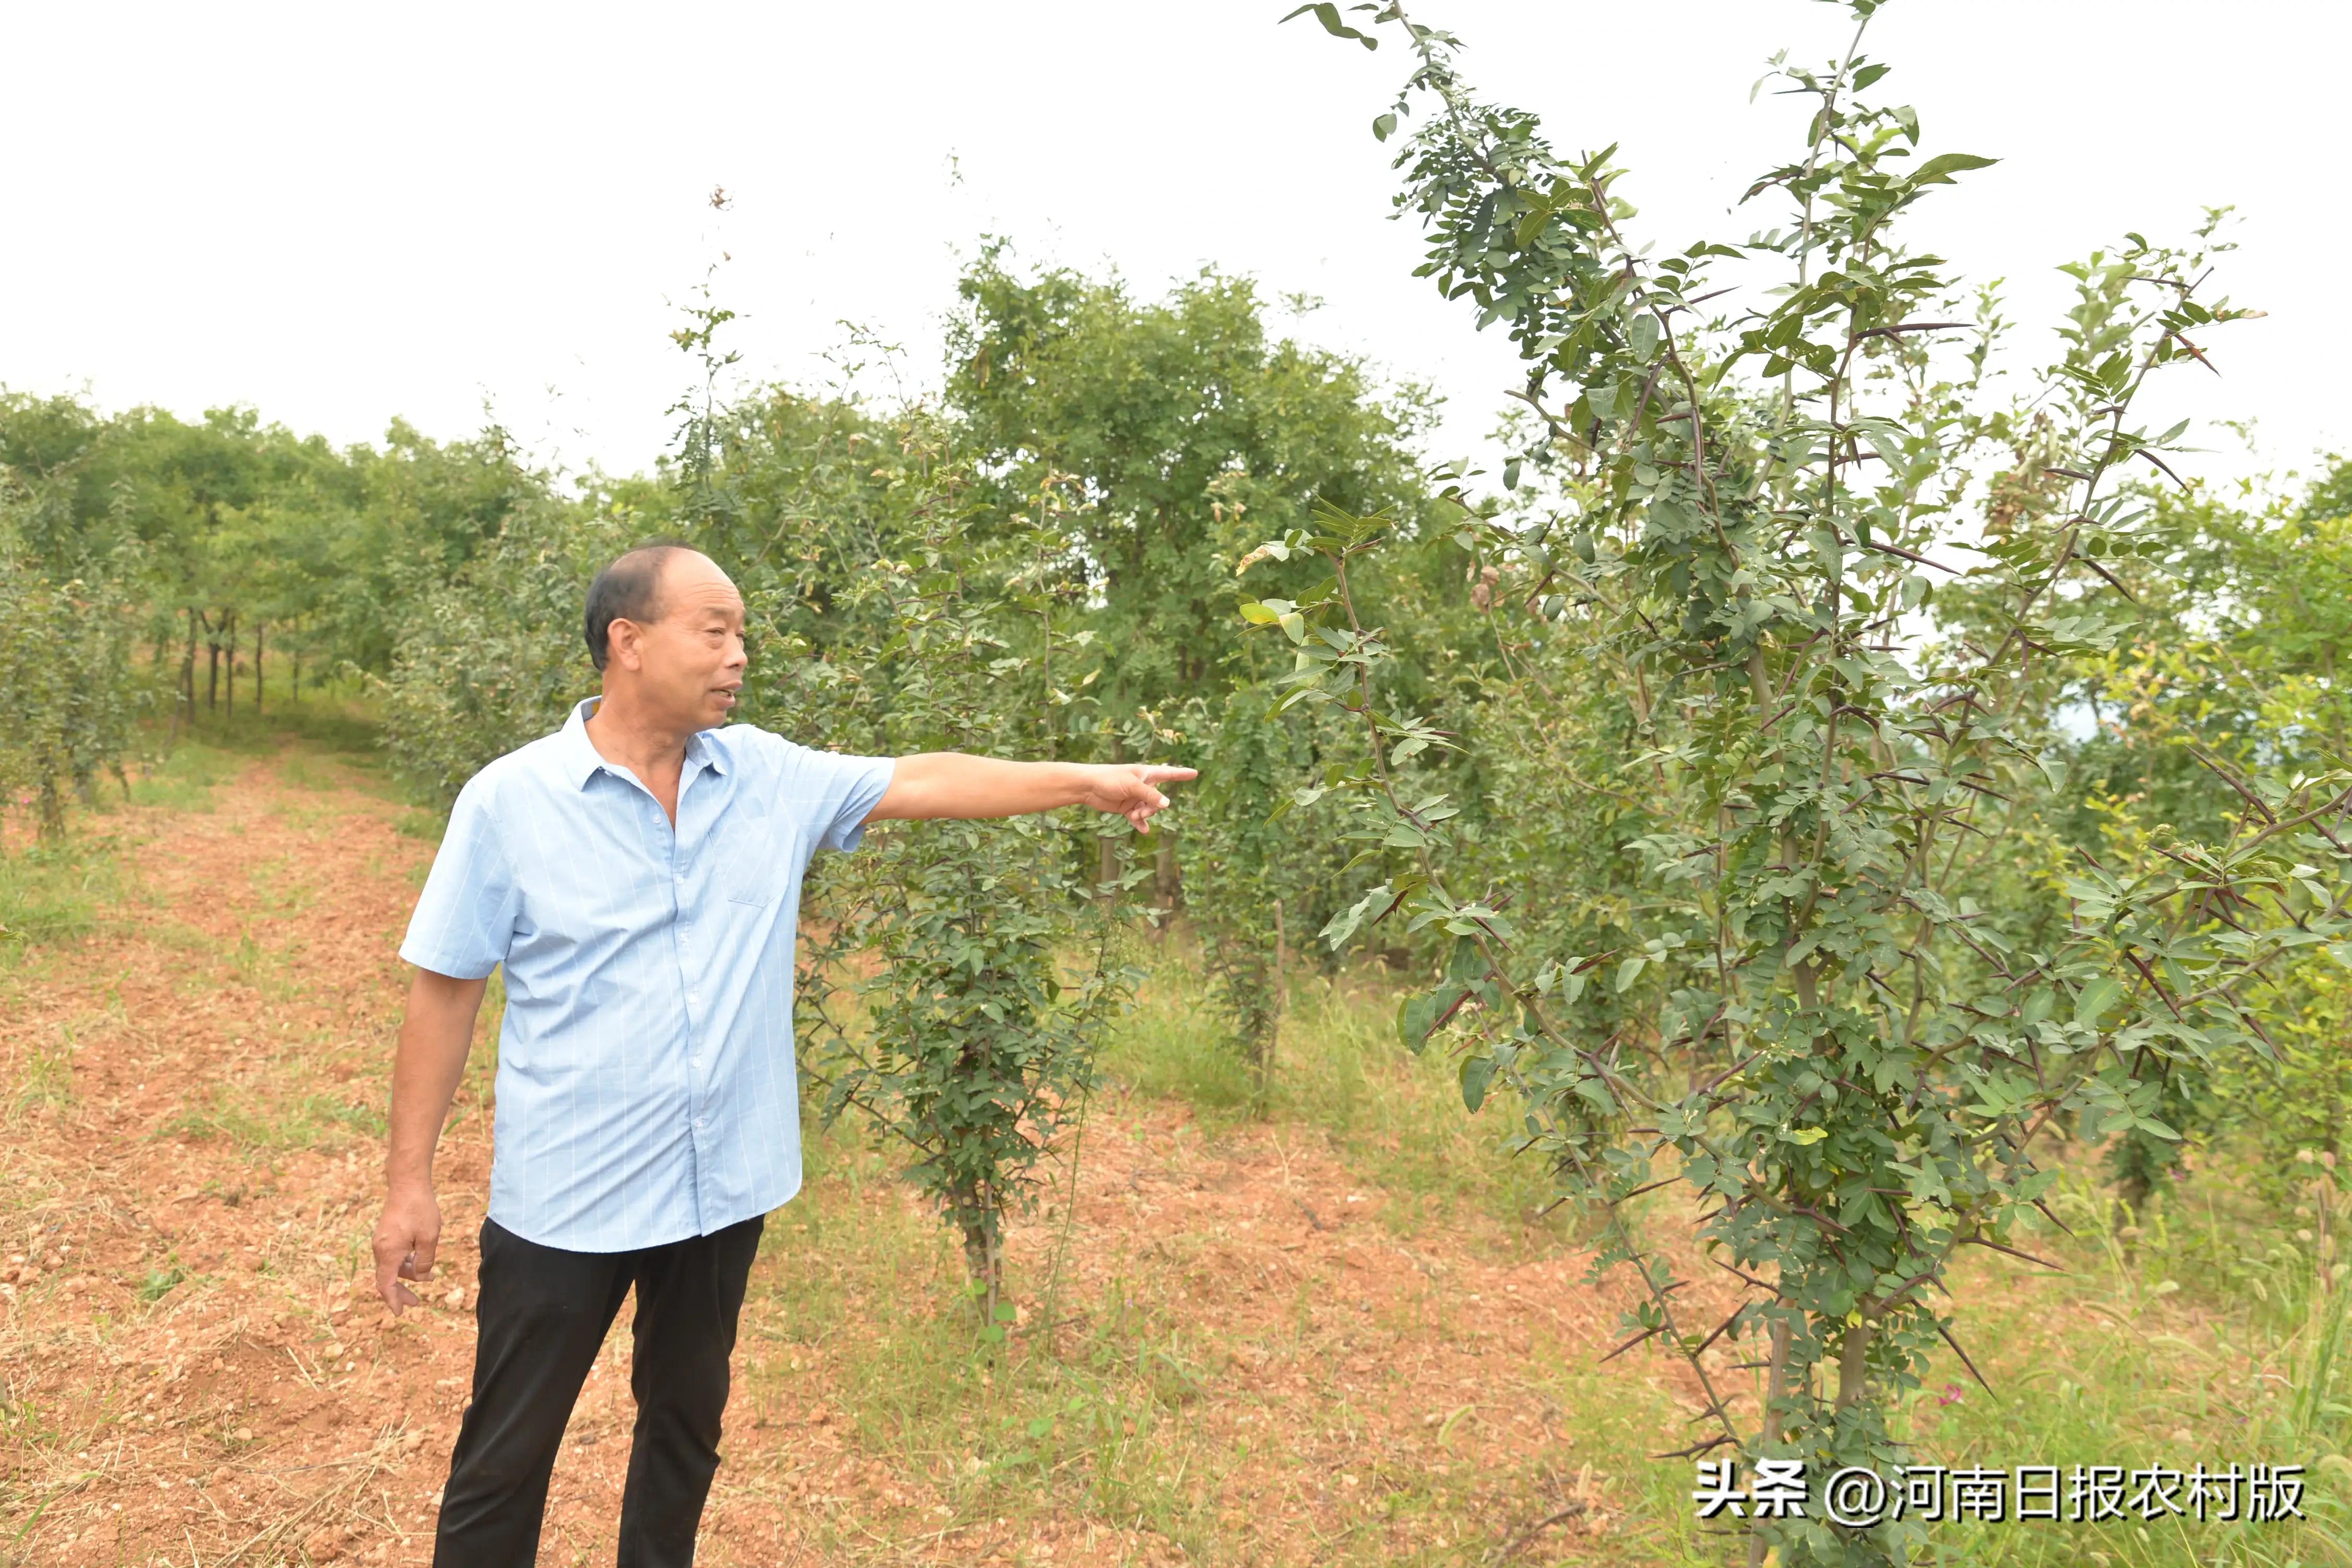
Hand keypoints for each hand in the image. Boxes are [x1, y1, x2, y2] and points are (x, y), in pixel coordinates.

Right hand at [372, 1181, 442, 1314]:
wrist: (407, 1183)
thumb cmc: (420, 1209)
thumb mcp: (429, 1237)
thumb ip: (424, 1260)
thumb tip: (421, 1275)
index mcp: (388, 1253)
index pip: (386, 1285)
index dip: (392, 1300)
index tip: (399, 1313)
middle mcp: (380, 1249)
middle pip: (387, 1278)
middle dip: (401, 1292)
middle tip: (416, 1303)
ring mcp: (381, 1241)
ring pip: (391, 1266)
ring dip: (407, 1275)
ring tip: (429, 1278)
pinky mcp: (386, 1234)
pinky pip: (393, 1256)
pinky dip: (404, 1263)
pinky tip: (419, 1262)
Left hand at [1078, 763, 1197, 831]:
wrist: (1088, 787)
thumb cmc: (1109, 778)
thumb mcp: (1132, 785)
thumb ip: (1150, 795)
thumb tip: (1167, 804)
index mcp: (1146, 774)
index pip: (1169, 773)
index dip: (1182, 774)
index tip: (1195, 773)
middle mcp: (1143, 785)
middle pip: (1158, 799)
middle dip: (1153, 808)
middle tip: (1141, 812)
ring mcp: (1135, 797)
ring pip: (1149, 810)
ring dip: (1144, 816)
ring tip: (1134, 817)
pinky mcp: (1126, 807)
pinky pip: (1138, 818)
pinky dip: (1140, 824)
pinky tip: (1144, 831)